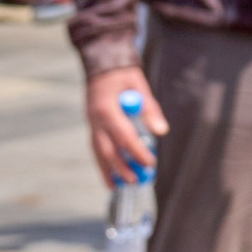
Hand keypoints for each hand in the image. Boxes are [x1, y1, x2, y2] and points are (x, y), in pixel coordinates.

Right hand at [86, 66, 167, 187]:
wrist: (102, 64)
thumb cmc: (123, 74)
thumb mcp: (139, 84)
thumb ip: (149, 108)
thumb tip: (160, 131)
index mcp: (107, 108)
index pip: (123, 135)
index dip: (136, 151)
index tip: (149, 163)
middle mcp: (95, 118)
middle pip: (107, 148)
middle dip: (120, 167)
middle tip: (135, 181)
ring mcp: (91, 123)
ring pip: (98, 151)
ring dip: (108, 170)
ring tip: (117, 187)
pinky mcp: (92, 125)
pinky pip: (96, 148)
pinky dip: (102, 163)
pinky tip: (109, 177)